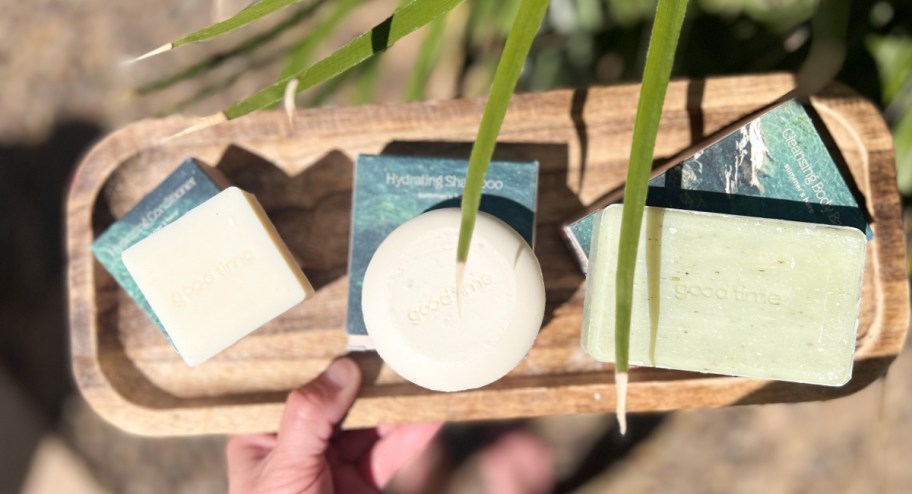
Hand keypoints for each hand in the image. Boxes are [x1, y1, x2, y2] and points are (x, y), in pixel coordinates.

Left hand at [226, 358, 440, 493]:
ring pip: (370, 425)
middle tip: (400, 353)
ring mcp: (332, 465)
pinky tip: (431, 416)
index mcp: (263, 435)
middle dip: (372, 381)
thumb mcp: (285, 469)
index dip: (326, 363)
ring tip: (424, 378)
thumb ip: (310, 417)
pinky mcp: (362, 484)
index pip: (296, 388)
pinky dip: (411, 436)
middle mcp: (299, 445)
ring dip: (398, 406)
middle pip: (340, 402)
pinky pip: (389, 453)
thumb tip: (342, 368)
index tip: (357, 338)